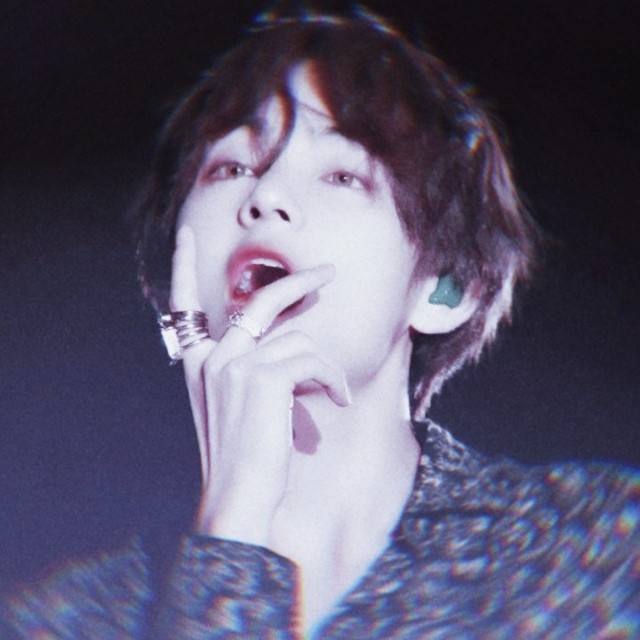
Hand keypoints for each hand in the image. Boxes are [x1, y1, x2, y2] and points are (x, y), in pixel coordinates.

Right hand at [170, 227, 349, 544]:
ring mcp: (233, 363)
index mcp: (198, 364)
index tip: (185, 235)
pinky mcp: (261, 375)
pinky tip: (338, 400)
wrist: (239, 496)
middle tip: (328, 273)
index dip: (181, 266)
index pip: (184, 305)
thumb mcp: (239, 406)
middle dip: (298, 281)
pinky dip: (332, 378)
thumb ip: (252, 369)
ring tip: (334, 394)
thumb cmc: (245, 457)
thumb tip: (298, 345)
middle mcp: (210, 357)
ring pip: (298, 340)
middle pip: (260, 303)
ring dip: (324, 367)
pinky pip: (312, 359)